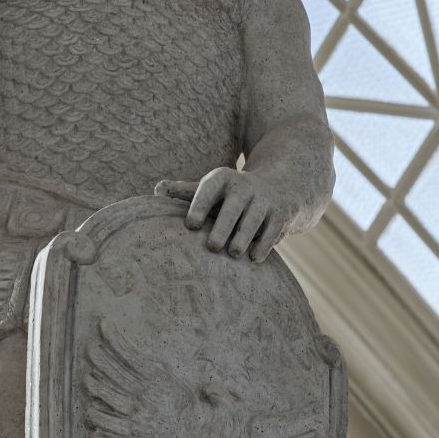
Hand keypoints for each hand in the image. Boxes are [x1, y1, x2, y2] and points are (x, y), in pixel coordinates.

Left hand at [154, 168, 295, 262]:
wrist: (278, 189)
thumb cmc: (230, 196)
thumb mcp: (210, 190)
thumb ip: (184, 192)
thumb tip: (157, 190)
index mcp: (222, 178)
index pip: (208, 190)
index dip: (199, 206)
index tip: (190, 225)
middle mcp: (244, 186)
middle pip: (233, 207)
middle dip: (223, 226)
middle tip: (212, 247)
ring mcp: (264, 200)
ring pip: (254, 220)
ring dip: (244, 237)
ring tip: (233, 253)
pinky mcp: (281, 214)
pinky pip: (272, 231)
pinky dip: (264, 245)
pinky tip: (254, 259)